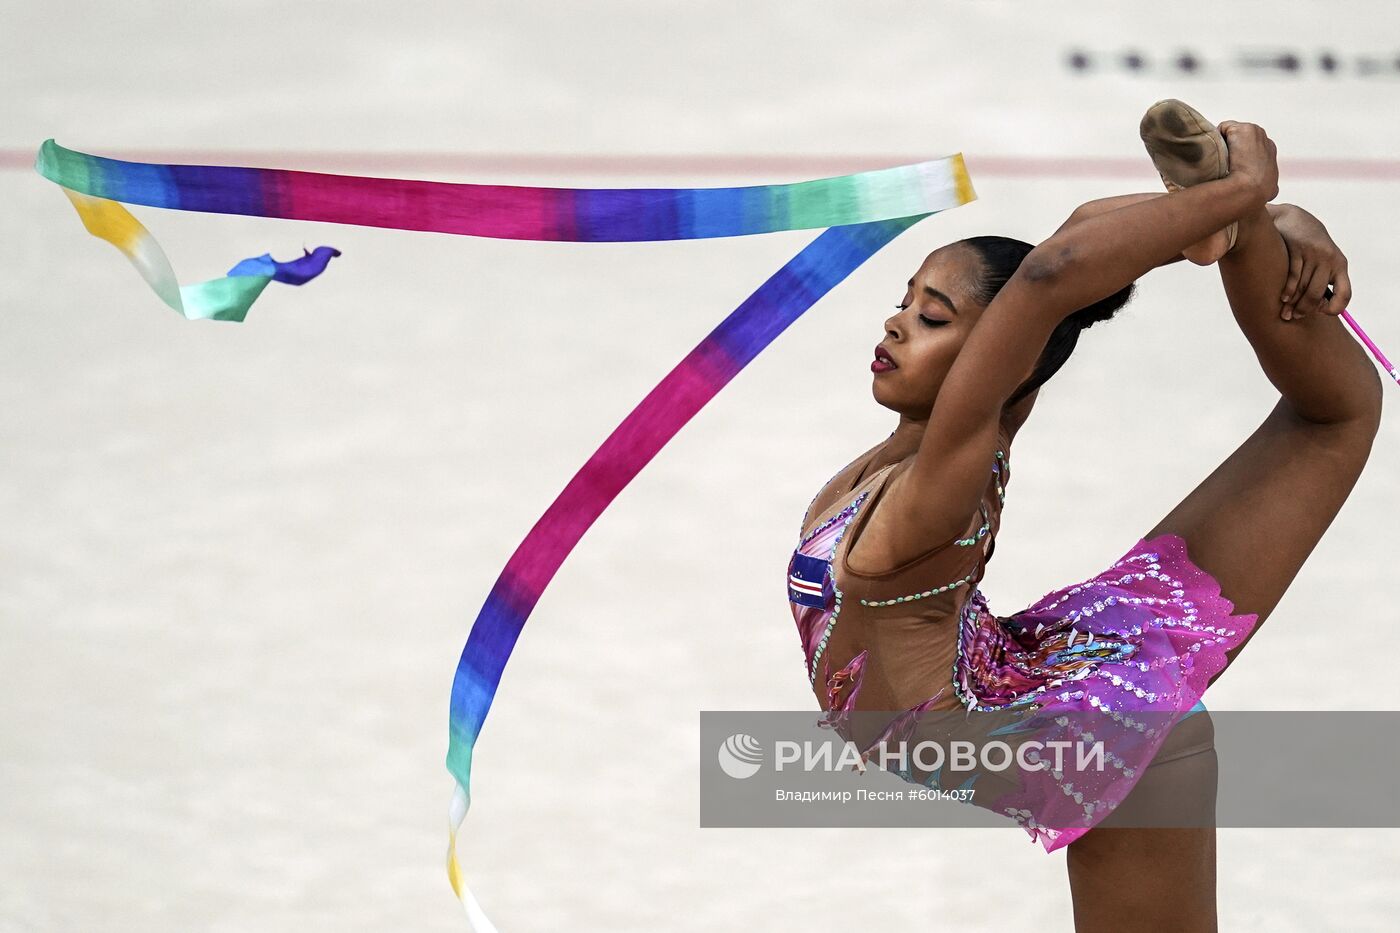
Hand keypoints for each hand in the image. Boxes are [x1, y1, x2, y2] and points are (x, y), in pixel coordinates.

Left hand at [1219, 121, 1278, 202]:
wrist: (1249, 190)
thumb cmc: (1256, 194)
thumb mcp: (1270, 191)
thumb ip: (1270, 187)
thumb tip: (1273, 192)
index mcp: (1270, 152)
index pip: (1248, 147)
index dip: (1236, 156)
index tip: (1230, 169)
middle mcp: (1264, 139)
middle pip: (1239, 138)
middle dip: (1230, 148)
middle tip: (1223, 166)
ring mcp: (1254, 132)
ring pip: (1230, 133)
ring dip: (1223, 144)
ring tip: (1221, 162)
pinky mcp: (1243, 129)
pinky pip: (1223, 129)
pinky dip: (1217, 138)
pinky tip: (1219, 155)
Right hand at [1272, 204, 1350, 319]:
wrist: (1295, 220)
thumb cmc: (1310, 247)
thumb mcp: (1324, 260)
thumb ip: (1324, 280)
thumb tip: (1320, 308)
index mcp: (1340, 265)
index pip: (1345, 293)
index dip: (1335, 308)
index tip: (1322, 312)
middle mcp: (1329, 259)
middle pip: (1316, 293)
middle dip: (1304, 310)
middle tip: (1294, 318)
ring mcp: (1313, 254)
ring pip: (1302, 287)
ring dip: (1292, 304)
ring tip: (1286, 313)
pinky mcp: (1296, 249)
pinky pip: (1292, 276)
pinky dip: (1287, 290)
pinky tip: (1283, 298)